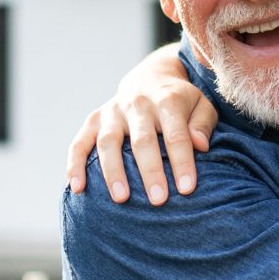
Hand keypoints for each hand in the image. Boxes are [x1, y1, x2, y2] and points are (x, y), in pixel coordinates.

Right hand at [66, 48, 217, 204]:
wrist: (151, 78)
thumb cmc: (181, 102)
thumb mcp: (201, 106)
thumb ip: (203, 124)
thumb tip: (201, 145)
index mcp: (167, 101)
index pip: (176, 135)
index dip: (182, 162)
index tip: (187, 189)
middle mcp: (137, 104)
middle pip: (142, 141)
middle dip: (150, 172)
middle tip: (158, 201)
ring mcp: (112, 112)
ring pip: (108, 142)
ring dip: (113, 171)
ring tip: (121, 199)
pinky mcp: (93, 120)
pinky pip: (80, 143)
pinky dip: (75, 165)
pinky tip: (77, 188)